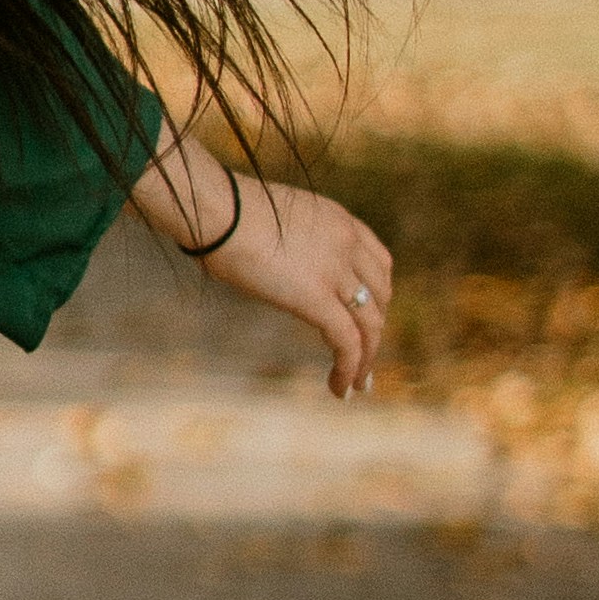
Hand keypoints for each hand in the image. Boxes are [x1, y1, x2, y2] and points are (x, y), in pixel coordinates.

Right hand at [131, 134, 393, 399]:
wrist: (218, 211)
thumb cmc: (225, 214)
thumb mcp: (275, 222)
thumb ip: (290, 244)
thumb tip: (275, 266)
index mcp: (339, 222)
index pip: (379, 264)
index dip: (377, 297)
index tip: (365, 320)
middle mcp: (348, 245)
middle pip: (380, 297)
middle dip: (375, 331)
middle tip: (364, 359)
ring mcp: (337, 271)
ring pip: (371, 325)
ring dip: (367, 359)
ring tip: (357, 385)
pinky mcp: (318, 299)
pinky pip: (348, 342)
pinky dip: (349, 369)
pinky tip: (340, 389)